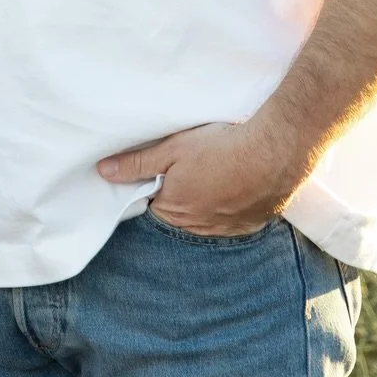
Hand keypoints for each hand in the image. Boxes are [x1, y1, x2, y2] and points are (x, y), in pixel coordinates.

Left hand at [97, 115, 308, 236]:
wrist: (273, 152)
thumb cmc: (218, 147)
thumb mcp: (171, 149)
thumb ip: (137, 162)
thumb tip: (103, 172)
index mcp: (174, 209)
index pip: (153, 205)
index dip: (152, 187)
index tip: (158, 172)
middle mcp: (199, 226)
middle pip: (178, 213)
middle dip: (177, 194)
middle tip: (185, 168)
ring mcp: (227, 228)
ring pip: (205, 218)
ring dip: (204, 201)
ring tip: (210, 174)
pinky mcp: (251, 224)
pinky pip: (231, 220)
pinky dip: (228, 206)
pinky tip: (232, 186)